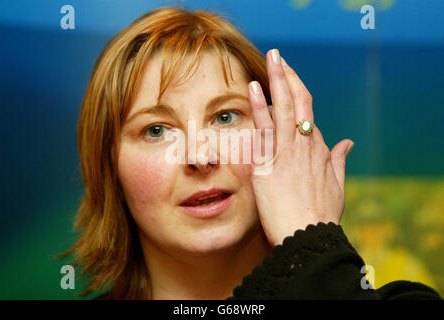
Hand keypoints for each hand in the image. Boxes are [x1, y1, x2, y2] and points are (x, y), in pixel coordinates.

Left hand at [248, 49, 354, 246]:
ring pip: (285, 108)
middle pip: (300, 103)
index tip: (287, 81)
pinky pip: (265, 129)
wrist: (308, 238)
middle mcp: (306, 146)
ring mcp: (288, 152)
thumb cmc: (321, 217)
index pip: (308, 115)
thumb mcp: (337, 187)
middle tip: (279, 56)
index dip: (297, 95)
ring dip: (278, 80)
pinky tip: (255, 88)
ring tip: (272, 57)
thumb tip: (348, 142)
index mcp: (320, 150)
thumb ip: (340, 161)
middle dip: (289, 76)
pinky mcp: (269, 163)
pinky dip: (261, 106)